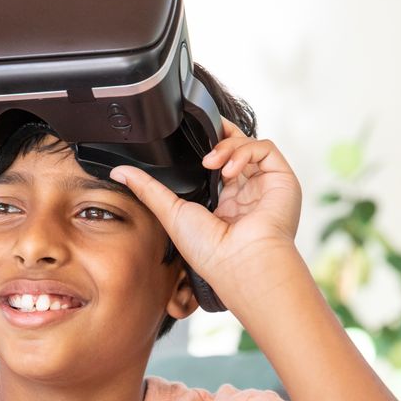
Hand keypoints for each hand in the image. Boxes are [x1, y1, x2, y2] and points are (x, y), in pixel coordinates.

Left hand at [110, 117, 301, 298]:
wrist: (239, 264)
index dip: (205, 146)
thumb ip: (147, 189)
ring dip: (226, 146)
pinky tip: (229, 169)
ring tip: (212, 163)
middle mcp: (246, 192)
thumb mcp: (170, 213)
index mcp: (223, 201)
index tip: (188, 139)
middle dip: (217, 136)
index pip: (216, 161)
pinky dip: (244, 150)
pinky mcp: (282, 180)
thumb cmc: (210, 252)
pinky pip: (265, 149)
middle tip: (201, 137)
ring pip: (247, 144)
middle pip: (234, 146)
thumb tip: (119, 172)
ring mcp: (265, 185)